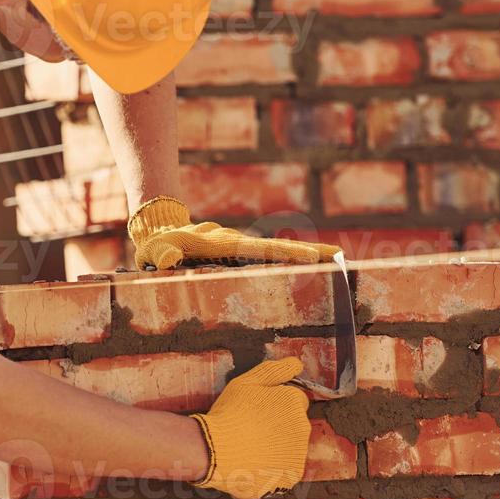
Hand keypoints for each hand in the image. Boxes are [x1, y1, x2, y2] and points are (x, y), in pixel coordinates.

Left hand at [127, 197, 341, 270]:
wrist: (161, 230)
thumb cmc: (158, 246)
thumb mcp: (157, 251)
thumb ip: (163, 256)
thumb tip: (169, 260)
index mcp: (225, 245)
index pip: (262, 251)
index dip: (288, 255)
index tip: (315, 258)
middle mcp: (238, 245)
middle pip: (279, 250)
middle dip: (309, 254)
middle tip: (342, 258)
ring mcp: (240, 249)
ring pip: (276, 253)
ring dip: (305, 258)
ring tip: (337, 264)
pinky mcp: (239, 255)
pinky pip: (267, 259)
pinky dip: (290, 262)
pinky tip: (311, 268)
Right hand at [189, 357, 311, 498]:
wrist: (213, 451)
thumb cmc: (227, 414)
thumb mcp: (246, 383)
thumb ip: (274, 371)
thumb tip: (297, 364)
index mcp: (294, 402)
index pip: (295, 401)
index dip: (275, 405)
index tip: (256, 411)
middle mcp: (302, 427)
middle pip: (295, 424)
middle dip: (279, 425)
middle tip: (251, 429)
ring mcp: (298, 454)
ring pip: (291, 447)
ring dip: (277, 446)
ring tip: (250, 447)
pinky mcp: (291, 475)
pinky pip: (286, 468)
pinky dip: (274, 467)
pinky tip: (255, 463)